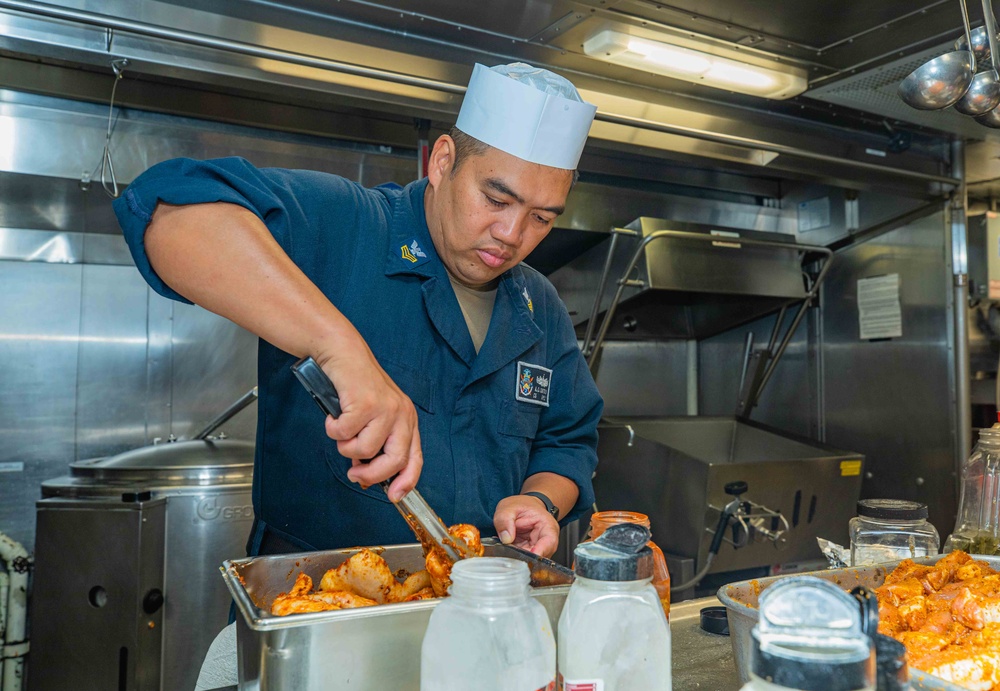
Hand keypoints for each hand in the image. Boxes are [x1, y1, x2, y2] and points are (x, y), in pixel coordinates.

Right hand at [314, 338, 422, 502]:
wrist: (344, 355)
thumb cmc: (356, 387)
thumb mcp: (375, 416)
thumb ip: (376, 442)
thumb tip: (366, 474)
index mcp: (407, 420)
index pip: (415, 458)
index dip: (406, 482)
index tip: (393, 496)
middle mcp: (402, 414)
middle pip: (394, 461)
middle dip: (371, 474)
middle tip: (354, 473)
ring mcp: (386, 408)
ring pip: (364, 450)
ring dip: (345, 446)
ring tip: (341, 428)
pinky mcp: (366, 403)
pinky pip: (344, 433)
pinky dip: (333, 428)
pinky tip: (335, 415)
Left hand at [493, 495, 559, 557]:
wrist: (522, 506)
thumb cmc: (521, 505)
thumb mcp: (509, 507)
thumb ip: (505, 520)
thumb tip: (506, 538)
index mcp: (547, 526)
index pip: (549, 542)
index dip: (540, 551)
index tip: (529, 556)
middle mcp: (545, 539)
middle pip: (540, 555)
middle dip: (525, 557)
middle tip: (511, 554)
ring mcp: (537, 547)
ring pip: (530, 559)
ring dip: (518, 558)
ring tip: (508, 549)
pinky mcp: (528, 552)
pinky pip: (523, 558)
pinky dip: (514, 556)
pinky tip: (507, 550)